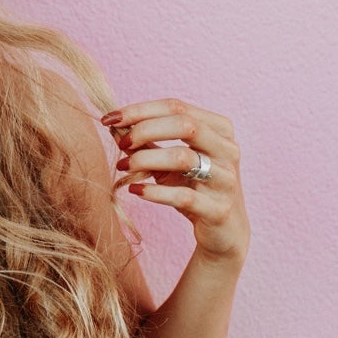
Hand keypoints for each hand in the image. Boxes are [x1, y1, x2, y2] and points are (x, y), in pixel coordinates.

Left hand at [102, 98, 248, 264]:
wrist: (223, 231)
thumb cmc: (194, 188)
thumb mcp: (168, 163)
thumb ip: (146, 143)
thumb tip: (114, 126)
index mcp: (219, 129)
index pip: (177, 107)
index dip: (139, 110)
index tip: (109, 118)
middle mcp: (227, 150)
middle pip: (186, 125)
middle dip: (145, 130)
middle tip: (121, 144)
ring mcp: (226, 180)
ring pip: (183, 158)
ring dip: (145, 160)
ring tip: (123, 167)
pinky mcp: (219, 209)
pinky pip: (184, 196)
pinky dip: (155, 191)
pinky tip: (136, 190)